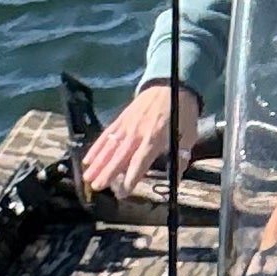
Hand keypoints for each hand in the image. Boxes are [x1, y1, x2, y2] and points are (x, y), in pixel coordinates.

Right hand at [82, 82, 199, 198]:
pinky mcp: (121, 119)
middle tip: (97, 187)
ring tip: (88, 177)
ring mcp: (127, 125)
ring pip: (110, 147)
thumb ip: (181, 157)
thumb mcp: (188, 136)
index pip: (140, 161)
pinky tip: (88, 159)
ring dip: (98, 163)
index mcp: (155, 138)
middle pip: (120, 156)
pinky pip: (106, 135)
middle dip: (107, 173)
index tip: (123, 191)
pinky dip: (96, 147)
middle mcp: (138, 133)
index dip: (131, 177)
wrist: (170, 84)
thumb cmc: (181, 112)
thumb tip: (177, 177)